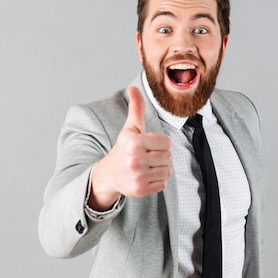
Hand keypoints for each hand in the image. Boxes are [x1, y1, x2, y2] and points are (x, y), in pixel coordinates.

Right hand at [88, 86, 172, 209]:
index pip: (166, 142)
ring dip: (161, 169)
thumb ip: (136, 109)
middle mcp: (135, 159)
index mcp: (134, 142)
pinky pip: (163, 184)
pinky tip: (146, 177)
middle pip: (168, 157)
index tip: (148, 146)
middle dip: (160, 156)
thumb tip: (134, 88)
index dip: (160, 143)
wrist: (109, 175)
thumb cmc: (124, 148)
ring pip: (168, 171)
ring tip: (147, 167)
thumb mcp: (130, 129)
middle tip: (146, 157)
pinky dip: (158, 181)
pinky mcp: (141, 189)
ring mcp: (138, 176)